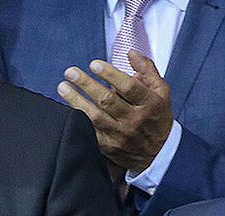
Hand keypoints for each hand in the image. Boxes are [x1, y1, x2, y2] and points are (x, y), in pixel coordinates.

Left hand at [57, 51, 173, 173]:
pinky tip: (66, 109)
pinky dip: (78, 120)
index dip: (110, 74)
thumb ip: (148, 70)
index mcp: (149, 104)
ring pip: (95, 117)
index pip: (128, 87)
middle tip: (71, 72)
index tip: (93, 64)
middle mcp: (134, 120)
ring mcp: (120, 135)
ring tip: (63, 87)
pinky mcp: (108, 146)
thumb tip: (131, 53)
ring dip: (76, 101)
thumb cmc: (157, 117)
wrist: (158, 153)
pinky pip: (90, 132)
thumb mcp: (161, 92)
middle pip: (107, 100)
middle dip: (86, 84)